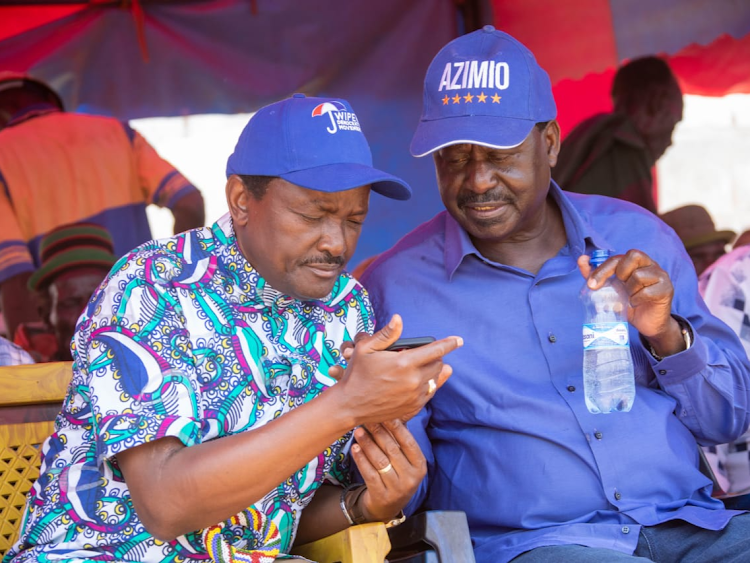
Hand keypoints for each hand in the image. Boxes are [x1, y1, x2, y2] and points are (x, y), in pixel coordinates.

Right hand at [328, 314, 461, 425]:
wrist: (350, 405)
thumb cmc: (356, 374)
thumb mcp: (365, 348)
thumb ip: (386, 334)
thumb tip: (399, 319)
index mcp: (404, 363)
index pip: (435, 350)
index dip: (449, 343)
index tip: (458, 340)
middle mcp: (413, 380)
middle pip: (438, 364)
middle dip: (434, 357)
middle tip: (422, 354)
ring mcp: (415, 396)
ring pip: (435, 379)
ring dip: (430, 371)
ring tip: (417, 368)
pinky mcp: (413, 407)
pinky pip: (429, 393)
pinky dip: (427, 385)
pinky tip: (416, 381)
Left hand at [351, 419, 425, 521]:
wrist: (387, 507)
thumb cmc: (397, 475)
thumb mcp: (405, 462)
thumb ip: (400, 442)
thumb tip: (390, 413)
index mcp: (420, 466)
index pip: (408, 442)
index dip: (396, 427)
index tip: (384, 414)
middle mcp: (411, 478)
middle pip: (392, 450)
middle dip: (378, 432)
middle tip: (367, 420)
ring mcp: (397, 489)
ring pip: (380, 461)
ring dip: (368, 444)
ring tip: (358, 432)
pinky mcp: (382, 496)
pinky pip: (369, 474)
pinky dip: (361, 459)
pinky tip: (355, 448)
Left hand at [578, 251, 684, 356]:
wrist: (646, 323)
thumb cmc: (628, 303)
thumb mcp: (610, 289)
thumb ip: (595, 274)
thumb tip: (582, 259)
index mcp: (635, 262)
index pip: (618, 257)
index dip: (603, 269)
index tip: (591, 285)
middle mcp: (649, 264)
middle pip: (633, 255)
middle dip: (619, 272)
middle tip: (618, 286)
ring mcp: (660, 275)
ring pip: (639, 275)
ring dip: (629, 290)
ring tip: (630, 297)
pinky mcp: (667, 289)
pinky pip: (648, 291)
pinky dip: (637, 299)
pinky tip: (636, 304)